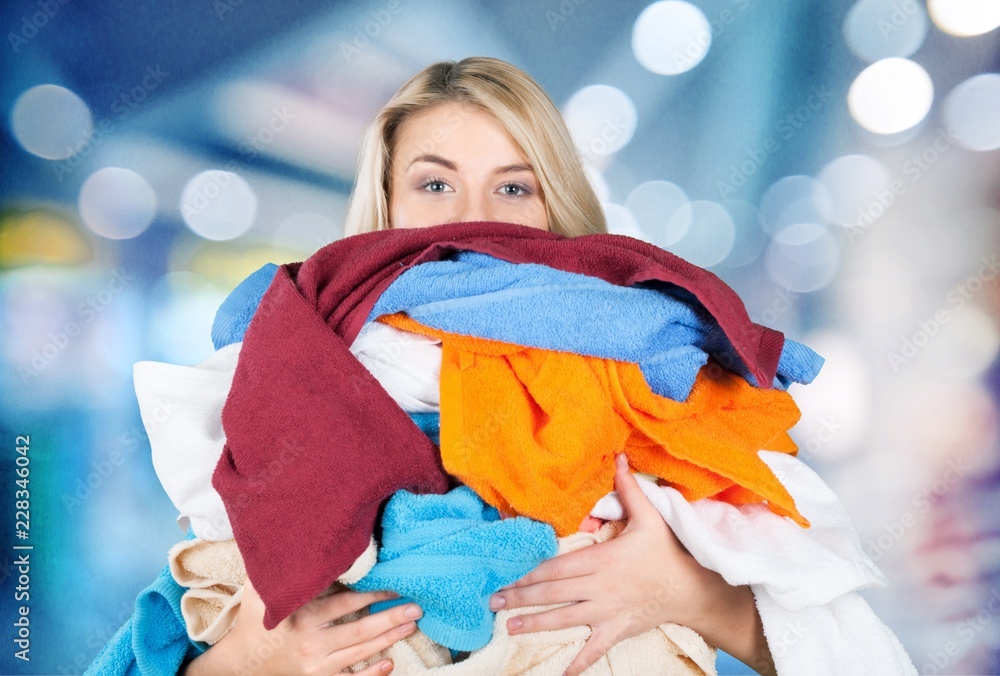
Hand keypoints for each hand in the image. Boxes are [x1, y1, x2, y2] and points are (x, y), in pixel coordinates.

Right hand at [182, 576, 421, 674]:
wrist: (240, 663)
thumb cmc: (255, 621)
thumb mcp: (259, 591)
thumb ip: (275, 566)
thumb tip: (290, 532)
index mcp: (300, 619)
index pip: (344, 604)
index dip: (371, 594)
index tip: (394, 585)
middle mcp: (311, 645)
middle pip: (358, 631)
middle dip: (389, 618)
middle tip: (416, 607)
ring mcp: (316, 667)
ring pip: (359, 654)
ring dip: (388, 640)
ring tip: (411, 625)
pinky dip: (370, 675)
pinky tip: (389, 664)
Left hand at [488, 453, 769, 675]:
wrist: (692, 589)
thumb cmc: (666, 552)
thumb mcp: (649, 517)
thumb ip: (629, 489)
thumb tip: (620, 457)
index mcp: (602, 559)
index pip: (557, 567)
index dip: (530, 572)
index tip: (507, 574)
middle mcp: (599, 587)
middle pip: (553, 593)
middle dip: (520, 597)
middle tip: (493, 601)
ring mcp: (607, 612)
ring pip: (565, 619)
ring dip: (534, 623)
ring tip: (508, 626)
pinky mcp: (617, 630)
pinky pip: (594, 649)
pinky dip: (578, 662)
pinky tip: (561, 673)